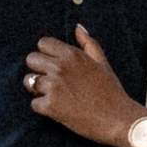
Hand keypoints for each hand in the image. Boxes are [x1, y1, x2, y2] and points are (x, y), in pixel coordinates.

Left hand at [26, 24, 135, 146]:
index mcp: (72, 54)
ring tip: (54, 95)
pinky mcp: (50, 106)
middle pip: (31, 59)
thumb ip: (88, 43)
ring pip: (29, 81)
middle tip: (51, 81)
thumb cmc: (111, 92)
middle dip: (38, 69)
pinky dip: (43, 108)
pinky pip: (33, 103)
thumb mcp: (102, 63)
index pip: (43, 43)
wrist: (117, 119)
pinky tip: (57, 109)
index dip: (46, 54)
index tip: (54, 64)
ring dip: (37, 89)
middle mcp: (60, 67)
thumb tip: (78, 28)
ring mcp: (54, 86)